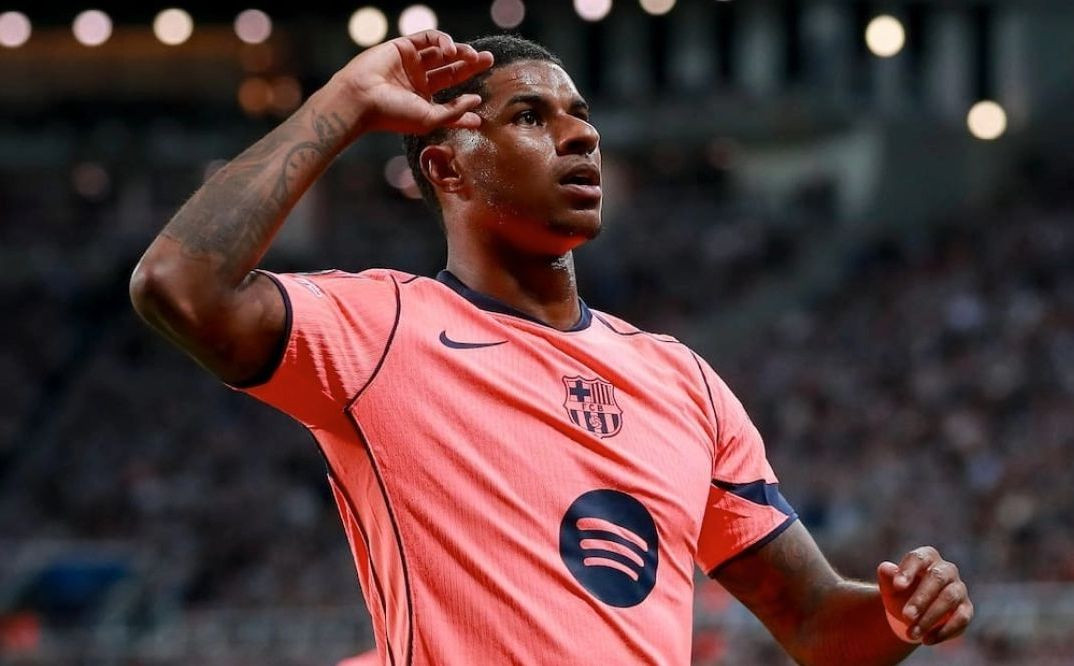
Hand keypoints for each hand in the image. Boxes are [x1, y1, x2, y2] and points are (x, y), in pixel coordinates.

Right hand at [330, 30, 493, 135]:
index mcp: (423, 101)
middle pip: (451, 70)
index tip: (482, 98)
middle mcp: (418, 81)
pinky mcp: (404, 46)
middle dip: (471, 64)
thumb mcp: (431, 118)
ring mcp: (411, 63)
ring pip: (442, 52)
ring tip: (473, 56)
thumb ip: (455, 111)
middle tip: (489, 59)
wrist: (362, 99)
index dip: (467, 97)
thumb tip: (477, 102)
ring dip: (460, 52)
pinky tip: (451, 51)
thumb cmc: (393, 115)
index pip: (452, 96)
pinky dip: (443, 41)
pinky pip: (428, 38)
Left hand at [877, 547, 973, 644]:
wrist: (912, 611)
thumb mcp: (890, 585)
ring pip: (949, 599)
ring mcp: (959, 589)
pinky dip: (944, 631)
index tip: (897, 586)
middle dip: (920, 599)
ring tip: (912, 634)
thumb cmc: (901, 592)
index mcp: (927, 557)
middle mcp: (946, 570)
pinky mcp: (966, 609)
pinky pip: (961, 619)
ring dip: (930, 618)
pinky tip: (926, 640)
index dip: (908, 571)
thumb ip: (887, 576)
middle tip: (906, 616)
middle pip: (936, 579)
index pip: (919, 558)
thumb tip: (886, 568)